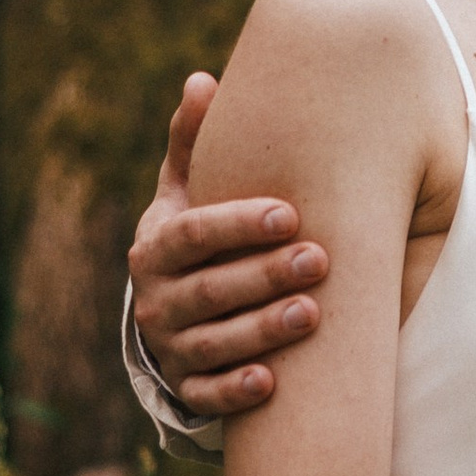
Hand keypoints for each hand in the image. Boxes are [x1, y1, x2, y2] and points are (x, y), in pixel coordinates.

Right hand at [129, 70, 326, 413]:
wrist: (173, 312)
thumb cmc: (197, 238)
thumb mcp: (188, 192)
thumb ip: (195, 143)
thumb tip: (204, 80)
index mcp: (156, 246)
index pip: (192, 233)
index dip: (238, 223)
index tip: (289, 213)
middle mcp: (155, 300)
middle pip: (207, 290)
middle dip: (263, 276)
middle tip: (319, 260)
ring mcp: (171, 347)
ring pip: (212, 344)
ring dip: (261, 331)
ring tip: (313, 315)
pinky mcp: (189, 387)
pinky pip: (207, 395)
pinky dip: (235, 392)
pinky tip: (271, 383)